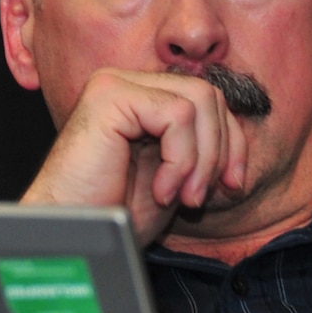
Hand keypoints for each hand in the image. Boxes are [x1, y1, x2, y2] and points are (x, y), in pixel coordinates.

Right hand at [21, 68, 248, 245]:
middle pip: (209, 95)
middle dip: (221, 150)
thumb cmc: (113, 210)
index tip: (230, 185)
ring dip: (201, 159)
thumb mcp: (172, 175)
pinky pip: (178, 115)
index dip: (231, 143)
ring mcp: (116, 84)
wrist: (72, 230)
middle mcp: (126, 82)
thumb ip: (197, 148)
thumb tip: (239, 140)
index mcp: (140, 97)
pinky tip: (161, 190)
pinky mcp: (110, 95)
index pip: (208, 100)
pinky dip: (181, 159)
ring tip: (181, 196)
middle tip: (199, 196)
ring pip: (199, 101)